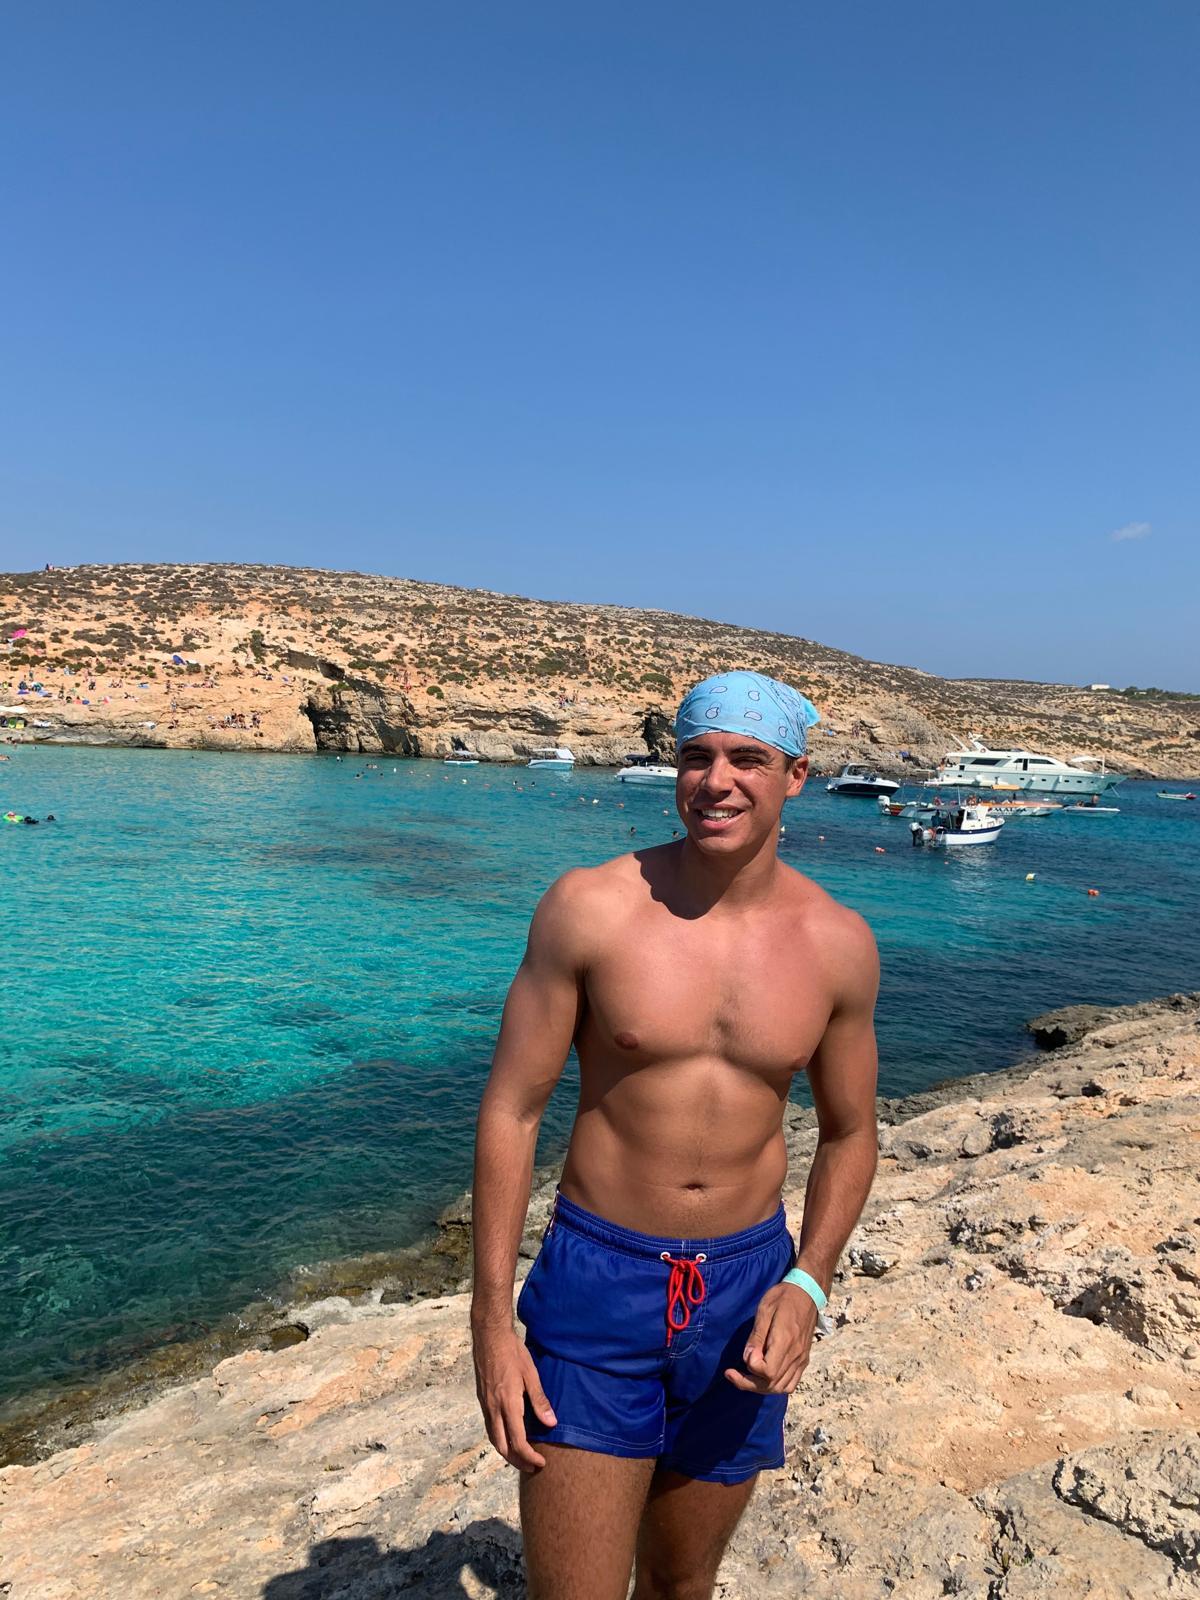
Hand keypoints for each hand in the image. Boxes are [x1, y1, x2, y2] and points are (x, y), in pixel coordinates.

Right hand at [472, 1321, 557, 1471]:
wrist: (489, 1336)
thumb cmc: (512, 1352)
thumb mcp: (531, 1374)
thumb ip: (539, 1400)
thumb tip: (551, 1423)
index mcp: (508, 1403)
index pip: (518, 1441)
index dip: (529, 1457)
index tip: (541, 1463)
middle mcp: (494, 1408)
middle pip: (502, 1447)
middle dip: (517, 1461)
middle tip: (532, 1467)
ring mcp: (485, 1405)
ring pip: (493, 1439)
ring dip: (506, 1453)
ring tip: (521, 1458)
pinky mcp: (482, 1400)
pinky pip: (490, 1427)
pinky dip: (499, 1439)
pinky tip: (508, 1437)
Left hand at [724, 1281, 818, 1394]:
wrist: (807, 1293)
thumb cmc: (783, 1297)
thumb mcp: (765, 1310)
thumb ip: (756, 1337)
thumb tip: (748, 1359)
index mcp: (785, 1341)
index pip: (768, 1371)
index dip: (752, 1367)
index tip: (746, 1353)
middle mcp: (795, 1355)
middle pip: (772, 1384)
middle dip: (748, 1383)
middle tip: (731, 1375)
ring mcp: (801, 1359)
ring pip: (781, 1387)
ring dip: (761, 1387)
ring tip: (745, 1378)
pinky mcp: (803, 1360)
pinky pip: (791, 1383)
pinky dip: (776, 1386)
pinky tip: (764, 1378)